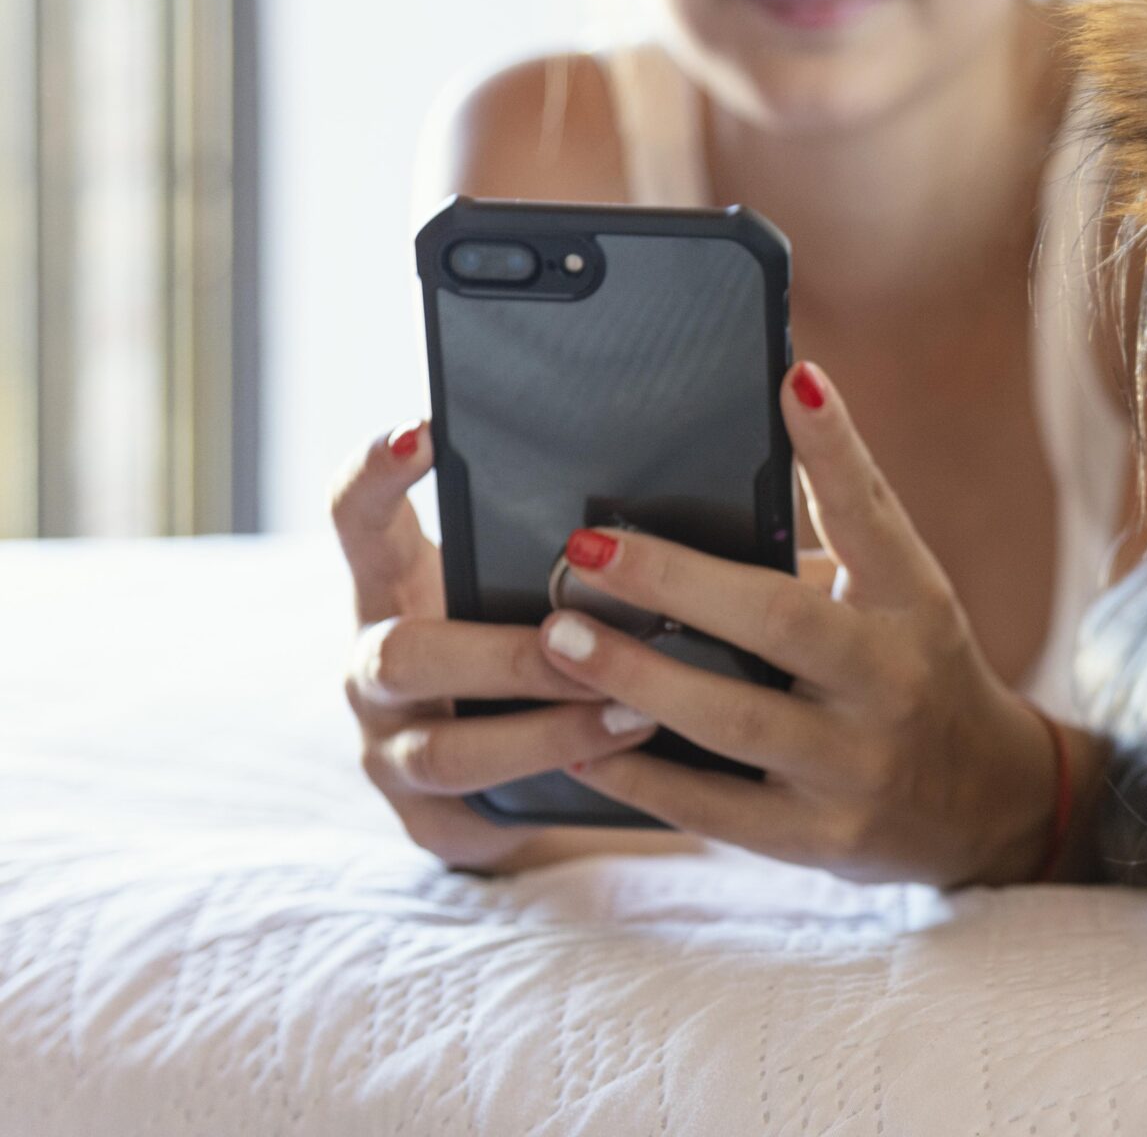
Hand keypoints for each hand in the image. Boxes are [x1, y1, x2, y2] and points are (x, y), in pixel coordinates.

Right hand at [330, 419, 663, 870]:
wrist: (532, 778)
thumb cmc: (548, 651)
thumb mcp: (535, 592)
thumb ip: (567, 551)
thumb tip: (680, 494)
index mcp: (396, 589)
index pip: (357, 520)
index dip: (376, 476)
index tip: (424, 431)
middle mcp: (374, 669)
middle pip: (400, 653)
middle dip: (498, 653)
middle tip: (582, 639)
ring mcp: (391, 750)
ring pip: (446, 750)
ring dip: (544, 731)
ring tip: (634, 713)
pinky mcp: (430, 823)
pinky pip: (480, 813)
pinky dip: (555, 786)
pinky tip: (622, 769)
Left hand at [530, 360, 1065, 887]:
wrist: (986, 804)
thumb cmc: (914, 669)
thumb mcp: (902, 597)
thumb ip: (834, 539)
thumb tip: (726, 457)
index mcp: (914, 604)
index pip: (874, 515)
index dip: (836, 447)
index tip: (793, 380)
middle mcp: (894, 681)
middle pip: (781, 621)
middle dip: (674, 582)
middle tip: (586, 547)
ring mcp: (858, 766)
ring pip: (735, 719)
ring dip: (635, 678)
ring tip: (559, 638)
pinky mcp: (820, 838)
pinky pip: (715, 808)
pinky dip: (639, 776)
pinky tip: (576, 742)